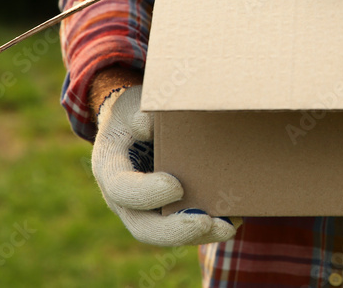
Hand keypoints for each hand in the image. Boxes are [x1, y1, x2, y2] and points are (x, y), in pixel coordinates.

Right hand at [92, 86, 241, 245]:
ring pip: (165, 234)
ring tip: (229, 228)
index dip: (146, 193)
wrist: (133, 126)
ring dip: (197, 236)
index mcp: (109, 168)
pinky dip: (206, 229)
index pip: (121, 189)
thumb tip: (148, 124)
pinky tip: (233, 221)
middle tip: (206, 222)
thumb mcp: (133, 106)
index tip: (177, 186)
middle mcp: (121, 198)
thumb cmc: (135, 114)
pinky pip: (181, 228)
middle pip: (142, 226)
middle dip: (175, 230)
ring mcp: (141, 210)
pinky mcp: (162, 213)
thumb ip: (139, 115)